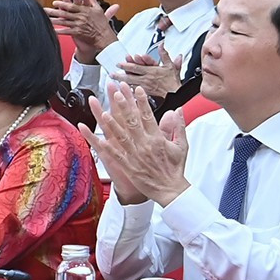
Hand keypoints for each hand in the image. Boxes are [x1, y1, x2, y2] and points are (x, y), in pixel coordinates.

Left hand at [46, 0, 119, 54]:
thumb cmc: (102, 24)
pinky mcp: (78, 33)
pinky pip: (66, 32)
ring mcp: (78, 25)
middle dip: (54, 11)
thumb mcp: (98, 9)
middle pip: (65, 13)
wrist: (104, 36)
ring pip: (64, 22)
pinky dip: (59, 31)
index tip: (54, 2)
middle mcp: (80, 17)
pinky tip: (52, 30)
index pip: (71, 6)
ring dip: (54, 20)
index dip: (62, 3)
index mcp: (84, 11)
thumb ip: (92, 0)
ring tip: (45, 19)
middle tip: (44, 10)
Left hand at [86, 83, 189, 206]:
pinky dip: (106, 146)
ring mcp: (135, 156)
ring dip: (111, 123)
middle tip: (116, 92)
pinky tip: (97, 138)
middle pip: (132, 122)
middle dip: (123, 105)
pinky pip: (115, 155)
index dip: (141, 101)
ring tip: (102, 111)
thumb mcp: (181, 146)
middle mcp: (145, 145)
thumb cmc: (175, 169)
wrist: (170, 190)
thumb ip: (178, 127)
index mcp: (157, 139)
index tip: (136, 89)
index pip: (148, 116)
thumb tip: (177, 110)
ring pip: (121, 136)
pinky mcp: (128, 166)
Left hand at [117, 50, 182, 99]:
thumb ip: (164, 54)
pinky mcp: (145, 94)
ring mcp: (145, 87)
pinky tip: (122, 90)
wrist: (175, 94)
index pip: (136, 67)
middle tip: (112, 73)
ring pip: (130, 84)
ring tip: (113, 80)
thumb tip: (162, 45)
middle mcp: (146, 79)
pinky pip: (135, 92)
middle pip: (130, 76)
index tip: (119, 63)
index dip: (127, 64)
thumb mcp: (170, 65)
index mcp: (151, 71)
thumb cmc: (173, 81)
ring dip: (121, 81)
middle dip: (120, 74)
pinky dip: (128, 91)